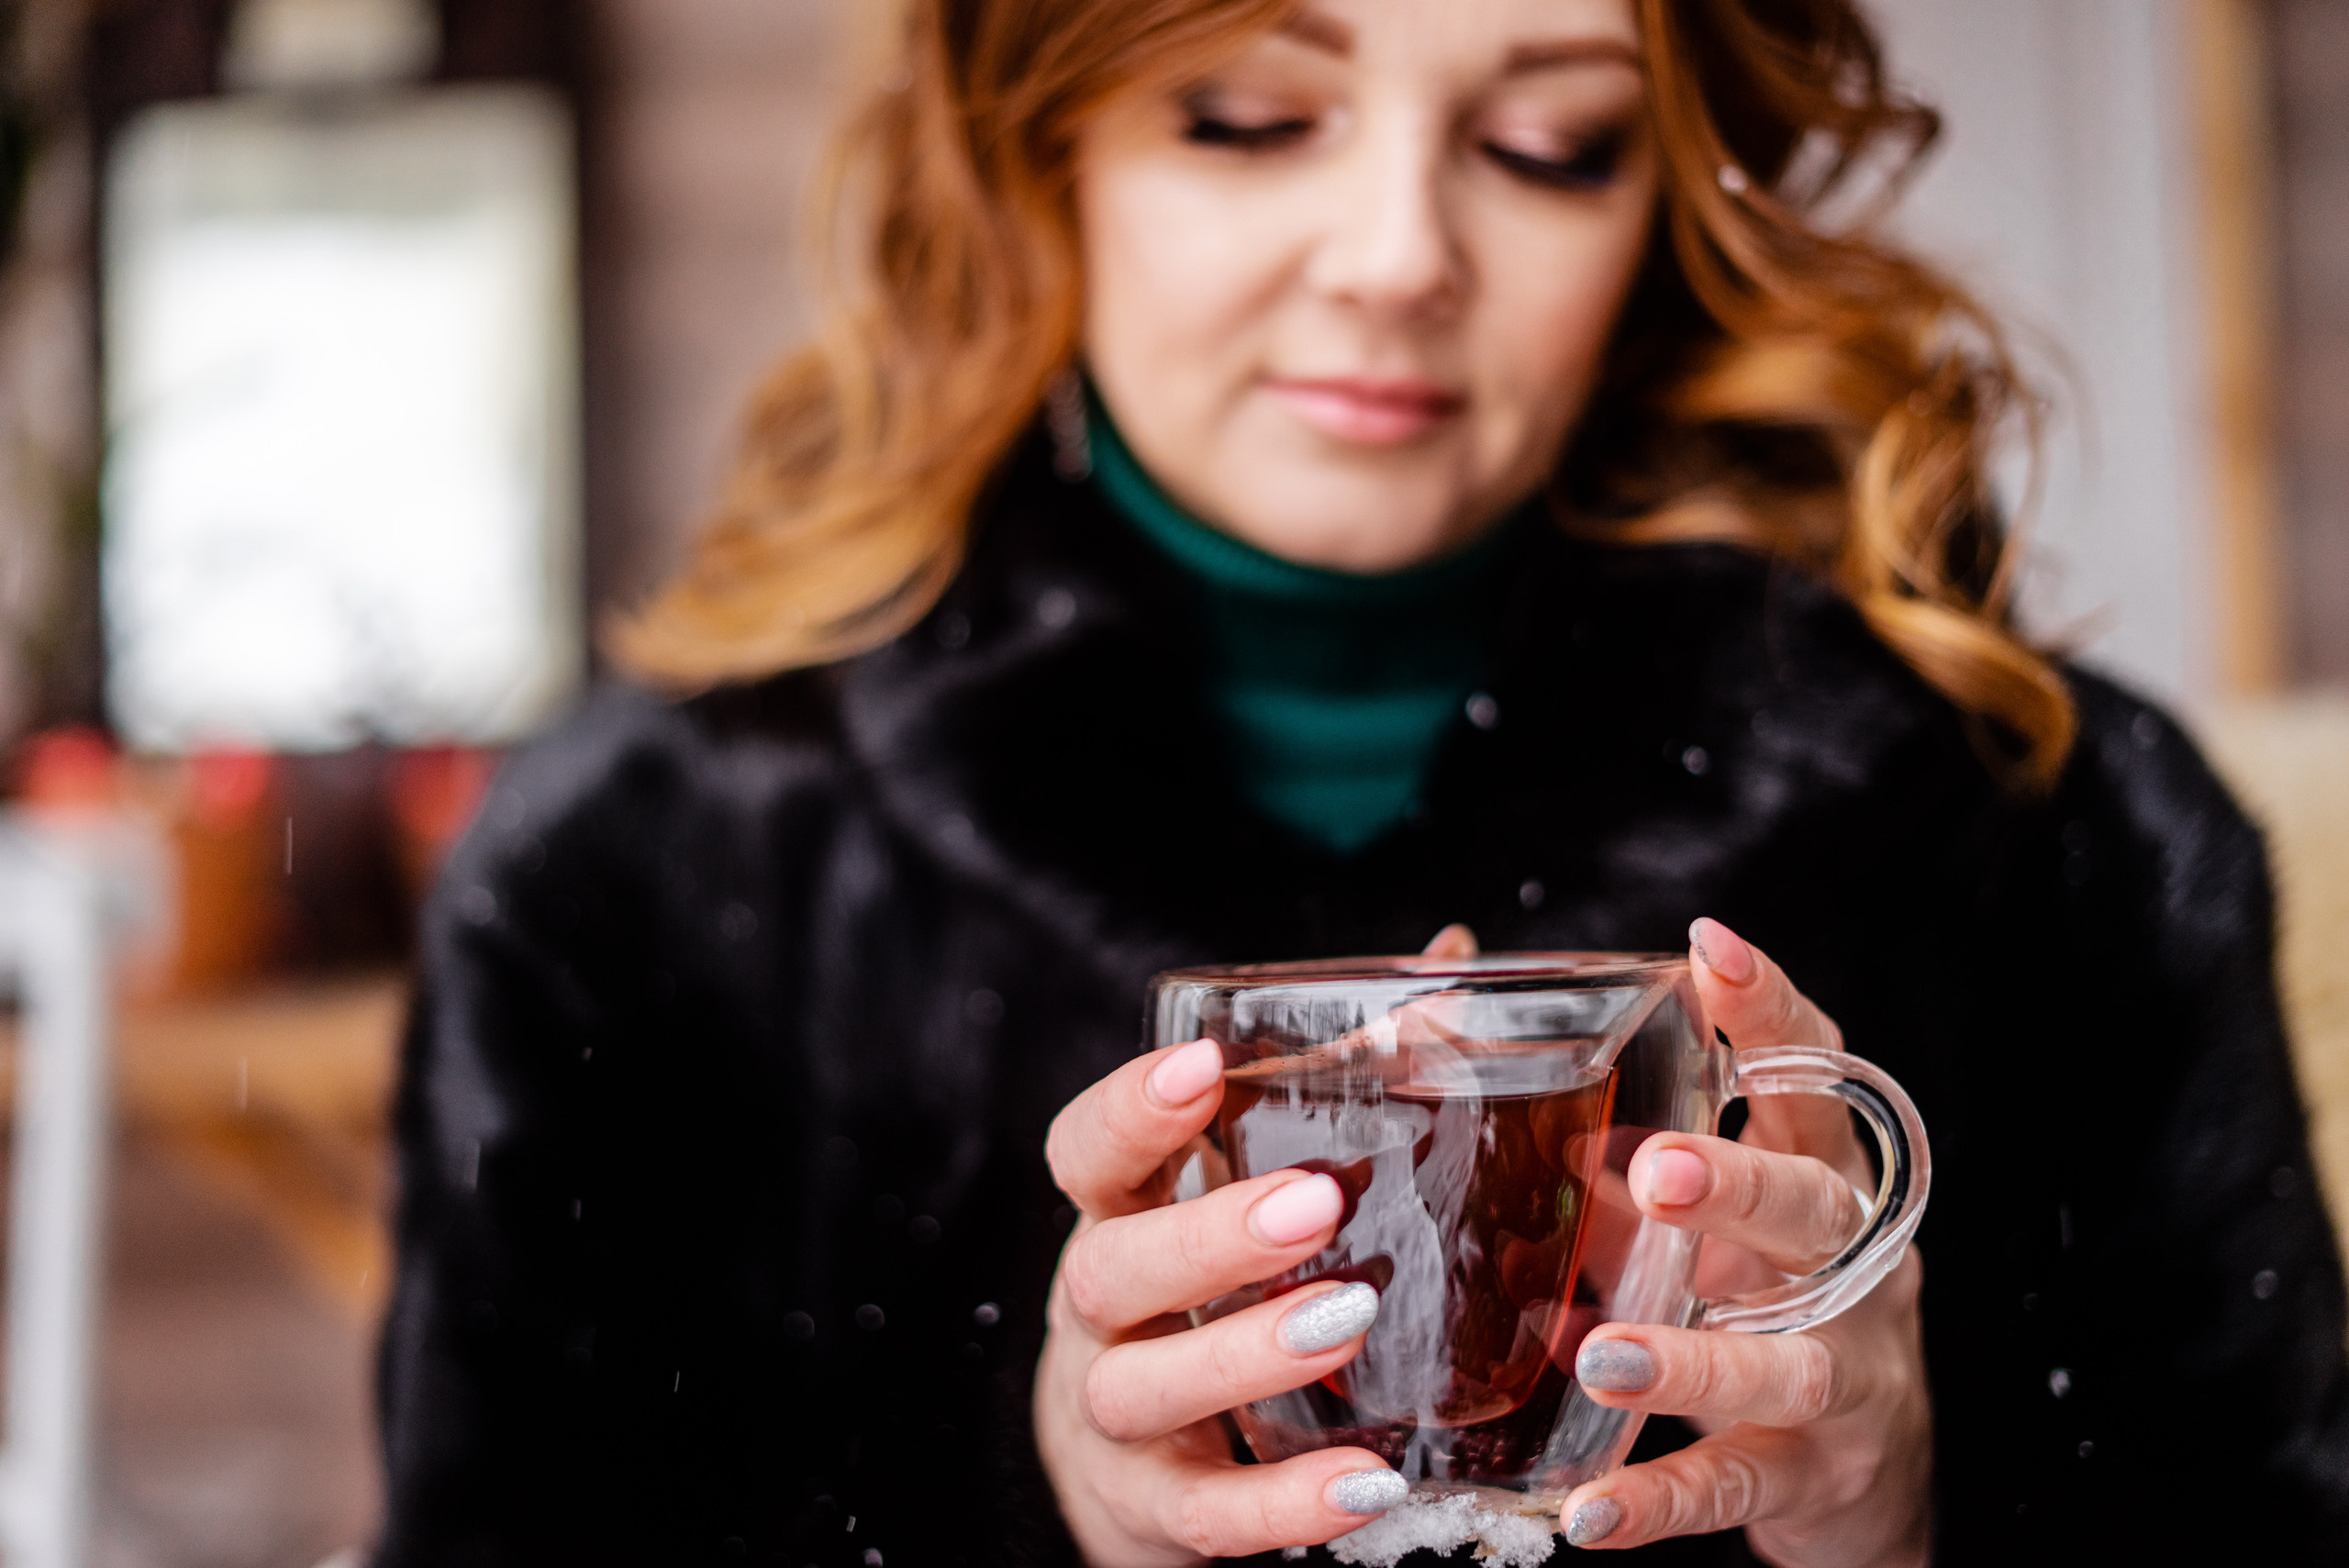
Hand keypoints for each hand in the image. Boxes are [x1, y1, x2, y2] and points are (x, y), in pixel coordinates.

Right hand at [1033, 1045, 1400, 1564]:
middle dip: (1207, 1234)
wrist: (1133, 1472)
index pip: (1085, 1153)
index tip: (1203, 1065)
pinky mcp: (1153, 1512)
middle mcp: (1097, 1312)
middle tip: (1317, 1202)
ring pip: (1144, 1388)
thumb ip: (1338, 1078)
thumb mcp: (1244, 1191)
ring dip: (1242, 1355)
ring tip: (1348, 1323)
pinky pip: (1207, 1516)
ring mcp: (1115, 1418)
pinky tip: (1369, 1485)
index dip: (1130, 1108)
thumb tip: (1453, 956)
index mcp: (1119, 1217)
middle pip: (1111, 1268)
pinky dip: (1283, 1505)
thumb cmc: (1211, 1290)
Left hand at [1558, 918, 1931, 1566]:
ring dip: (1694, 1357)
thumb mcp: (1715, 1228)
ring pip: (1789, 1362)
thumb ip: (1633, 1167)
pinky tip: (1591, 1514)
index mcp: (1825, 1182)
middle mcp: (1854, 1269)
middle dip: (1742, 1183)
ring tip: (1600, 1358)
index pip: (1815, 1078)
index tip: (1710, 952)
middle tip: (1657, 1170)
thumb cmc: (1764, 1309)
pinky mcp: (1819, 1476)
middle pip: (1817, 1210)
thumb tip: (1518, 1090)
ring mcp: (1849, 1377)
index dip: (1773, 1013)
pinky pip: (1741, 1484)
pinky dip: (1665, 1501)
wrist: (1868, 1478)